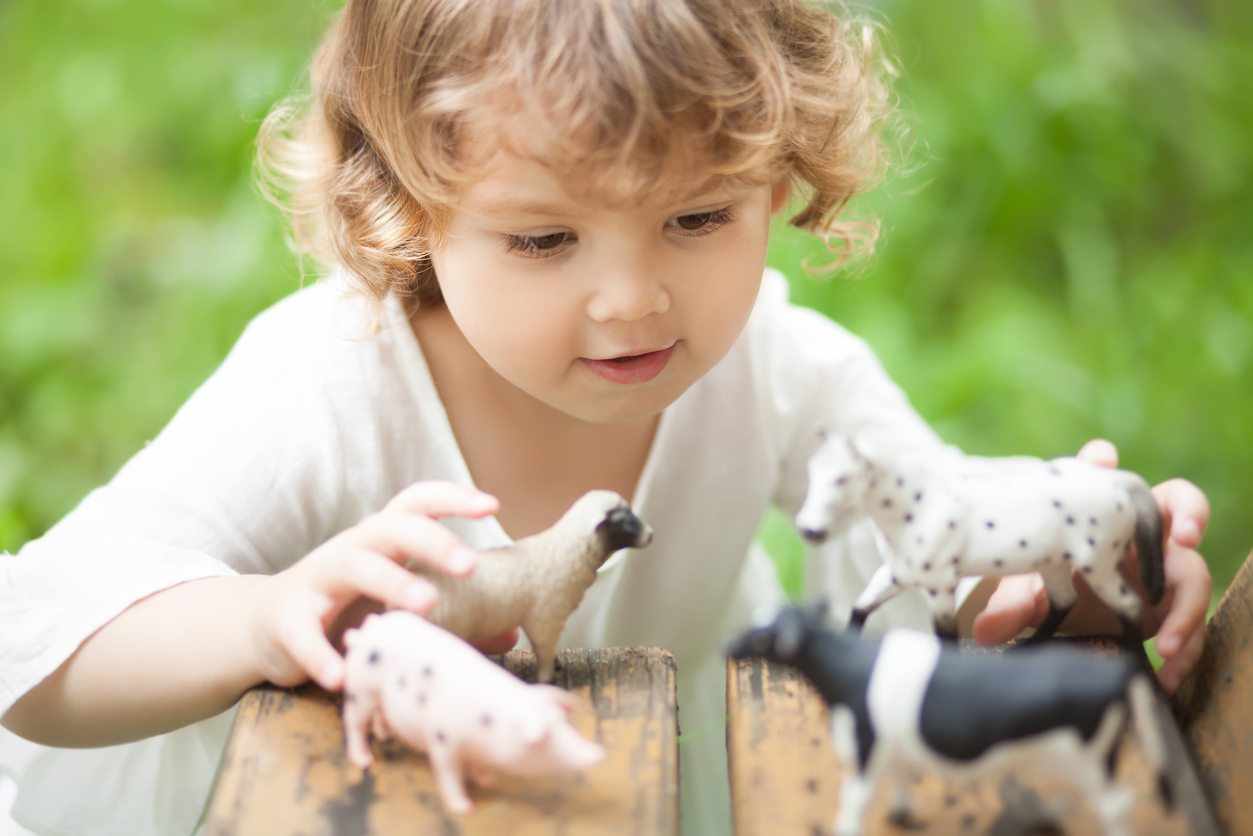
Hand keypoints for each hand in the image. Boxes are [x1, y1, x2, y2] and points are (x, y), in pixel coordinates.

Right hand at [246, 481, 509, 690]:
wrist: (262, 626)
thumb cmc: (344, 609)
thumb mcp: (396, 606)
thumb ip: (453, 617)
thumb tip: (512, 630)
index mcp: (380, 541)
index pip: (416, 504)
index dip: (452, 498)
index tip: (492, 505)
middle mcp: (351, 549)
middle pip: (392, 528)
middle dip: (433, 541)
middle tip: (471, 565)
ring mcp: (316, 580)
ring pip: (355, 566)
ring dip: (392, 582)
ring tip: (426, 605)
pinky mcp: (287, 620)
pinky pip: (304, 634)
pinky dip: (322, 654)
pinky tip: (341, 675)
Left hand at [972, 439, 1212, 694]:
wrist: (1080, 622)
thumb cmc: (1057, 587)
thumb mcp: (1032, 594)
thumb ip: (1012, 605)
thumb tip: (983, 631)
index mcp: (1101, 512)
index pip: (1103, 472)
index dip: (1100, 461)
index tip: (1098, 456)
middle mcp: (1139, 531)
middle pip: (1178, 502)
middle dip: (1188, 512)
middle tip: (1184, 533)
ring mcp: (1165, 565)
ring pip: (1192, 571)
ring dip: (1185, 605)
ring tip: (1167, 639)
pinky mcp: (1176, 602)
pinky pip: (1192, 619)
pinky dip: (1184, 645)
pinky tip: (1168, 671)